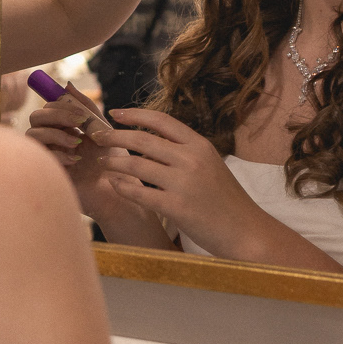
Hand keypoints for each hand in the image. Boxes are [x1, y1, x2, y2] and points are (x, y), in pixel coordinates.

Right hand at [27, 98, 153, 227]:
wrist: (119, 193)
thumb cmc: (114, 163)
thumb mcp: (103, 129)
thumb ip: (85, 107)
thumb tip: (66, 85)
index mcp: (65, 129)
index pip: (49, 107)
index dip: (61, 105)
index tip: (82, 115)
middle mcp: (52, 142)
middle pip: (36, 117)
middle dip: (57, 116)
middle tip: (79, 125)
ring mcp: (47, 158)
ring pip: (31, 135)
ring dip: (55, 134)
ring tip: (77, 144)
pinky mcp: (45, 174)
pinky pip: (37, 156)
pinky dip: (55, 153)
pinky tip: (75, 161)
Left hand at [100, 106, 239, 244]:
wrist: (246, 231)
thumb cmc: (227, 200)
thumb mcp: (211, 165)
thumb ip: (186, 152)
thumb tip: (154, 141)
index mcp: (200, 146)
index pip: (162, 121)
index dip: (135, 114)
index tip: (115, 113)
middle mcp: (191, 159)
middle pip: (142, 139)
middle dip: (114, 136)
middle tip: (97, 137)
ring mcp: (183, 183)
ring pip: (136, 164)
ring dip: (114, 162)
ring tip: (102, 161)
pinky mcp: (176, 207)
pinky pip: (139, 192)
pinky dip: (123, 187)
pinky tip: (114, 185)